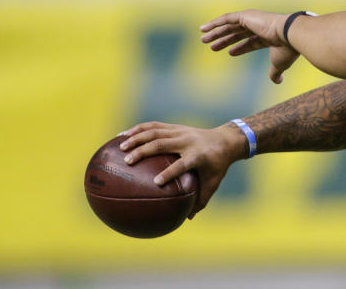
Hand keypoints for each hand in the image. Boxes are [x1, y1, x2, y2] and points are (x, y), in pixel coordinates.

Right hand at [118, 121, 245, 218]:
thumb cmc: (217, 166)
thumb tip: (187, 220)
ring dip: (136, 138)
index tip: (156, 182)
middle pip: (162, 144)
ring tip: (120, 147)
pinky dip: (137, 129)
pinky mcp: (175, 127)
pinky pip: (153, 126)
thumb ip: (200, 201)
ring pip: (155, 132)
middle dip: (144, 151)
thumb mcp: (213, 184)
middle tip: (127, 162)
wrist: (225, 140)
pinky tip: (121, 136)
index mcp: (198, 156)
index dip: (170, 172)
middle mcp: (187, 141)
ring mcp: (180, 131)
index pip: (182, 164)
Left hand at [200, 10, 298, 83]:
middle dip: (224, 39)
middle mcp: (259, 26)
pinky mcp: (245, 16)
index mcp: (267, 36)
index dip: (238, 47)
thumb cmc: (286, 49)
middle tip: (211, 46)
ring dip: (215, 32)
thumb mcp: (278, 63)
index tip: (229, 53)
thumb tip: (277, 81)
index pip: (250, 41)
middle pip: (237, 33)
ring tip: (203, 38)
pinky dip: (215, 23)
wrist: (289, 35)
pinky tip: (205, 28)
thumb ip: (275, 72)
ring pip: (229, 26)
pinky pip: (226, 19)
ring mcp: (252, 20)